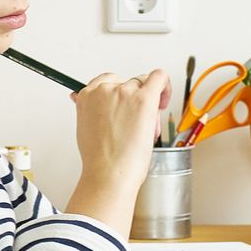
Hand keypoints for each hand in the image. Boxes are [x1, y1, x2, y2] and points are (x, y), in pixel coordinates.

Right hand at [70, 69, 166, 193]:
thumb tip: (90, 104)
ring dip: (148, 103)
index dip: (119, 92)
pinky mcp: (143, 99)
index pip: (106, 80)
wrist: (109, 174)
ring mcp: (124, 92)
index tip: (125, 104)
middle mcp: (104, 90)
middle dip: (134, 100)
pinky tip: (164, 100)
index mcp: (87, 95)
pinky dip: (165, 85)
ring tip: (145, 128)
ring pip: (143, 86)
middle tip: (137, 122)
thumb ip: (90, 111)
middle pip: (127, 83)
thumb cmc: (99, 159)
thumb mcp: (85, 128)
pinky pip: (159, 77)